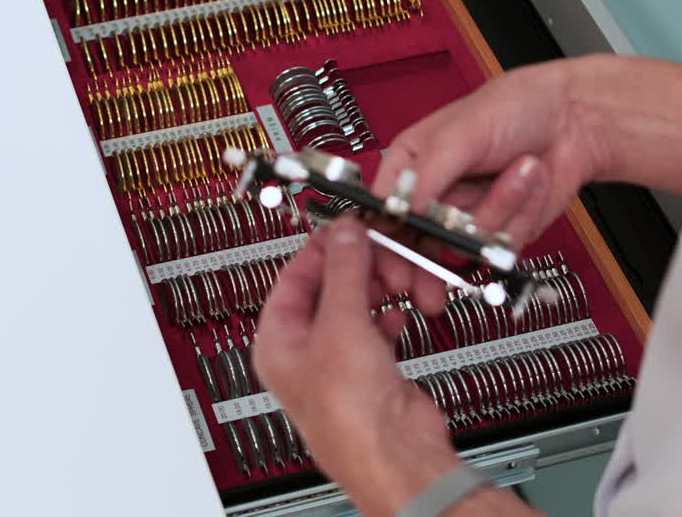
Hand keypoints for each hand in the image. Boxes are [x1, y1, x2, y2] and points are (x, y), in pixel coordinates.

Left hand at [253, 217, 460, 516]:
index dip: (325, 248)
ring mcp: (340, 359)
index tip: (351, 229)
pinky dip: (392, 315)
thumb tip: (344, 235)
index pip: (295, 275)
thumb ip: (344, 271)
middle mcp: (306, 348)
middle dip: (364, 269)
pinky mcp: (372, 369)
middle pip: (333, 286)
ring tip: (404, 286)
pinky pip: (380, 326)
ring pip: (360, 303)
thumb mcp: (341, 323)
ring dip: (385, 289)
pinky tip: (402, 313)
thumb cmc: (348, 411)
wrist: (393, 453)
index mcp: (278, 338)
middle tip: (388, 257)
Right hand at [370, 59, 609, 305]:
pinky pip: (500, 246)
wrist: (573, 120)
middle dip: (424, 268)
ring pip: (466, 245)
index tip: (389, 266)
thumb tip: (401, 208)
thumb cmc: (515, 108)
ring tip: (518, 173)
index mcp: (410, 166)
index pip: (381, 211)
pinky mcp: (499, 233)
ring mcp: (467, 217)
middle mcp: (435, 196)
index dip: (381, 243)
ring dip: (499, 210)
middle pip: (414, 247)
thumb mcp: (460, 132)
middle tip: (425, 289)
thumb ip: (426, 173)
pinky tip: (529, 182)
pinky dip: (521, 213)